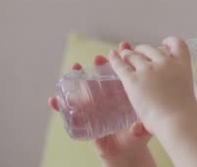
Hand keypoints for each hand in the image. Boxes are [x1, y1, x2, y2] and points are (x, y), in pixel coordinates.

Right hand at [48, 42, 154, 165]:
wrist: (126, 151)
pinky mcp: (84, 119)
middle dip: (100, 65)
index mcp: (125, 94)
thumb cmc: (136, 136)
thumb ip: (141, 128)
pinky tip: (53, 100)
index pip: (125, 72)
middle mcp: (109, 96)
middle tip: (99, 58)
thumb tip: (136, 127)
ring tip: (74, 67)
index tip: (125, 45)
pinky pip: (70, 112)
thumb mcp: (143, 130)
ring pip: (85, 89)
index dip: (125, 58)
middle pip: (103, 77)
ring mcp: (96, 106)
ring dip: (78, 78)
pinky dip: (60, 106)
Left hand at [107, 36, 196, 136]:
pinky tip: (112, 55)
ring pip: (134, 55)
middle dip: (144, 50)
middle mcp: (165, 62)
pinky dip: (115, 59)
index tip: (164, 44)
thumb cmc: (183, 110)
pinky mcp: (133, 80)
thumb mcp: (185, 86)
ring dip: (129, 54)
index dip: (169, 42)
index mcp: (182, 64)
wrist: (177, 121)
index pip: (178, 44)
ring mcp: (148, 70)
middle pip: (151, 49)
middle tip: (139, 54)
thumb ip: (175, 76)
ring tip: (124, 54)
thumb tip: (167, 73)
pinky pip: (121, 66)